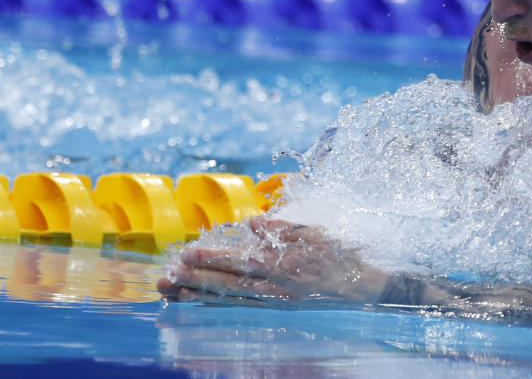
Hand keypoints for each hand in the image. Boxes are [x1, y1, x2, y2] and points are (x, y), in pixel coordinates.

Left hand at [157, 217, 387, 305]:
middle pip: (230, 285)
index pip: (242, 262)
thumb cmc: (343, 255)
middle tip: (167, 276)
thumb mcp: (318, 233)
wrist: (365, 288)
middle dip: (196, 280)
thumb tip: (253, 223)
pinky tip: (199, 300)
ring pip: (231, 300)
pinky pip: (242, 307)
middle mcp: (278, 288)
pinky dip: (218, 304)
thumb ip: (284, 228)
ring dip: (199, 295)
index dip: (213, 259)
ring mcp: (277, 302)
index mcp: (288, 265)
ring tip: (172, 291)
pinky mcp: (279, 308)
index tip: (188, 253)